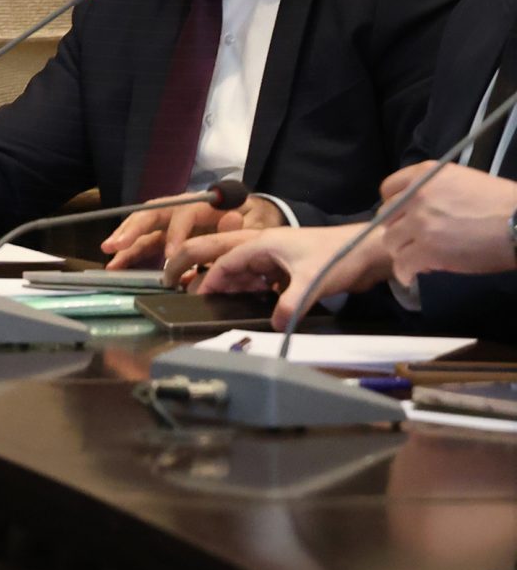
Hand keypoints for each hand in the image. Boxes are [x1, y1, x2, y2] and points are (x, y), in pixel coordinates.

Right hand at [103, 195, 282, 269]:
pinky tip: (116, 265)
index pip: (183, 214)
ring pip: (143, 226)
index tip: (171, 256)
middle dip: (133, 229)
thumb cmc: (252, 221)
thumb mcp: (255, 223)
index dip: (176, 233)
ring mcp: (172, 220)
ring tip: (109, 253)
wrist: (253, 218)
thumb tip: (232, 219)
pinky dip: (131, 252)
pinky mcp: (167, 234)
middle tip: (117, 245)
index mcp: (203, 203)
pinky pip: (146, 242)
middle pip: (153, 214)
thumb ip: (243, 224)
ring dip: (125, 239)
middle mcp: (181, 207)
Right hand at [169, 222, 383, 329]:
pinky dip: (257, 290)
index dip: (212, 279)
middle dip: (217, 279)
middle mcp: (268, 247)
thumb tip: (274, 326)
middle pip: (233, 262)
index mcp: (264, 243)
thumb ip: (290, 304)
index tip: (198, 297)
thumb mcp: (311, 281)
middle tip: (202, 299)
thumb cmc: (338, 257)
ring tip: (228, 305)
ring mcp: (281, 257)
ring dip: (239, 287)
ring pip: (249, 271)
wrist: (371, 250)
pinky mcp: (293, 266)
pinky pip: (265, 278)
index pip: (228, 261)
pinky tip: (257, 303)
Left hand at [381, 162, 516, 281]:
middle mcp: (416, 196)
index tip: (402, 217)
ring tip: (417, 258)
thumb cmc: (502, 203)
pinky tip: (413, 275)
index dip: (393, 205)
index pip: (388, 189)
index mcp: (425, 174)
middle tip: (413, 241)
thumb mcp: (463, 181)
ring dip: (402, 252)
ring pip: (391, 242)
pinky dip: (405, 272)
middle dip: (397, 229)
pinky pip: (403, 264)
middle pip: (386, 217)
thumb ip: (434, 189)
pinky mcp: (428, 250)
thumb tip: (418, 207)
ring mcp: (420, 223)